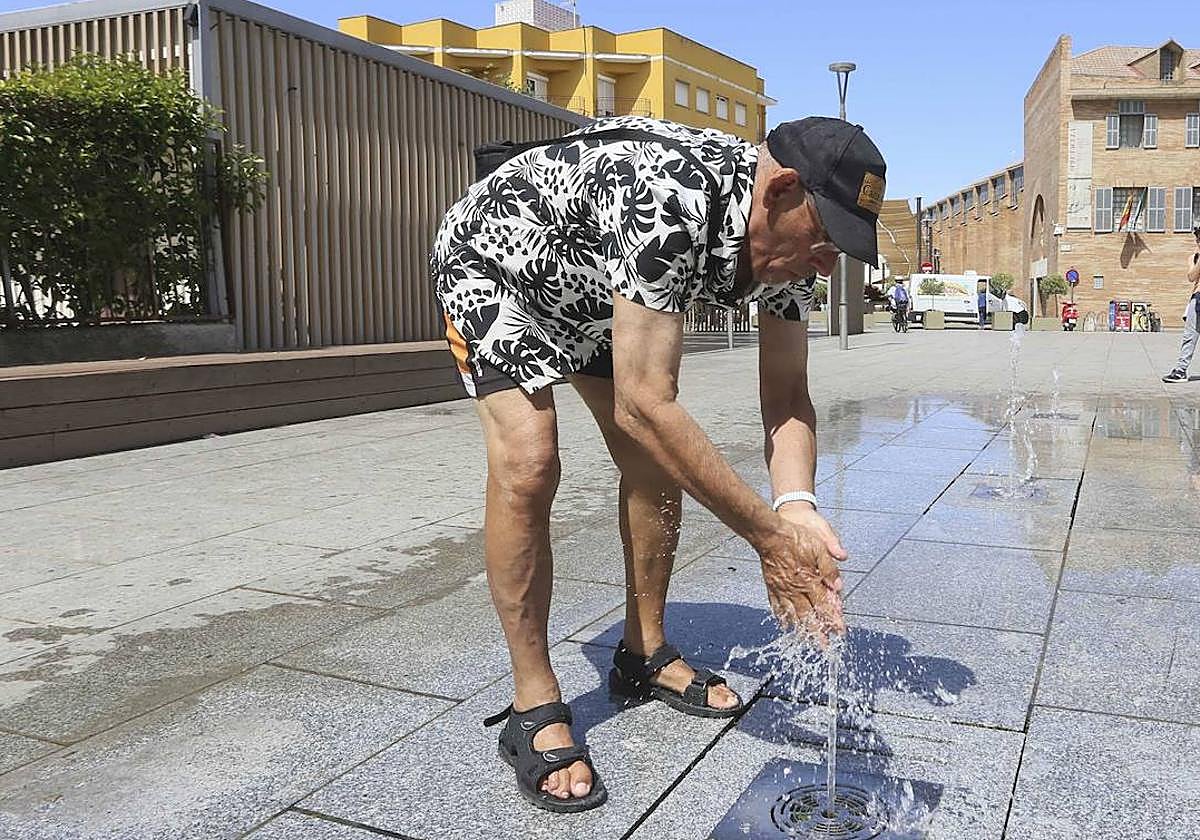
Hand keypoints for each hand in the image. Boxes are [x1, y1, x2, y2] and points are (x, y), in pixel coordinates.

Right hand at [755, 504, 847, 641]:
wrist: (770, 534)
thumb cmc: (794, 538)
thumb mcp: (819, 548)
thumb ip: (829, 569)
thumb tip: (838, 586)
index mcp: (809, 581)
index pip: (824, 606)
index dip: (833, 620)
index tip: (840, 632)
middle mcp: (795, 589)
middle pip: (808, 616)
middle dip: (817, 633)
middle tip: (824, 646)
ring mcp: (782, 589)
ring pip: (793, 615)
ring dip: (801, 630)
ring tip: (805, 641)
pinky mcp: (772, 586)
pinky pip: (777, 606)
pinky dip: (782, 617)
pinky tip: (785, 624)